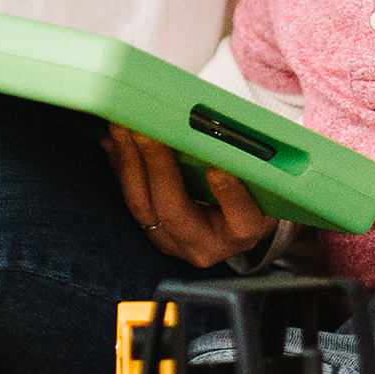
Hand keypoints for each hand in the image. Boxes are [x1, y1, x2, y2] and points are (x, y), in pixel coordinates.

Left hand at [101, 125, 275, 268]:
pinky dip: (119, 165)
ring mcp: (172, 241)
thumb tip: (228, 133)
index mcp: (242, 233)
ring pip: (142, 206)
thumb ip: (251, 167)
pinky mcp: (150, 230)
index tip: (219, 170)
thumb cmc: (253, 196)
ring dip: (129, 161)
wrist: (231, 225)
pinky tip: (112, 140)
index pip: (240, 220)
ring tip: (121, 128)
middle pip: (175, 211)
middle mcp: (204, 245)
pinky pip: (130, 198)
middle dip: (158, 167)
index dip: (229, 194)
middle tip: (146, 132)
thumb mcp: (262, 186)